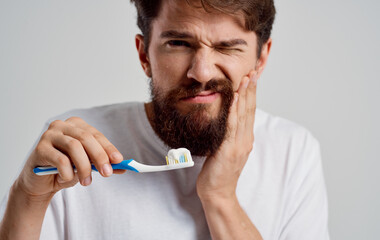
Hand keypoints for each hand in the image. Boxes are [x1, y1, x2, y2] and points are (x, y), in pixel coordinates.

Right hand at [16, 117, 124, 199]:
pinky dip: (68, 172)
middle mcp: (62, 126)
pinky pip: (60, 160)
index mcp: (76, 125)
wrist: (41, 184)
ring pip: (74, 147)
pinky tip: (67, 178)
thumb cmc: (65, 170)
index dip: (108, 148)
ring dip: (84, 167)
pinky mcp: (39, 148)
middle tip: (107, 173)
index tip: (119, 161)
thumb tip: (123, 167)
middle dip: (99, 156)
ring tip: (87, 182)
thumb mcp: (87, 166)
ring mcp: (49, 135)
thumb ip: (103, 164)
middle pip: (86, 138)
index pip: (96, 135)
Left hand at [196, 71, 256, 200]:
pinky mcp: (227, 151)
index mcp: (245, 139)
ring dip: (244, 96)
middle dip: (250, 90)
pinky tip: (234, 100)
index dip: (251, 94)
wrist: (218, 193)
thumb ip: (230, 136)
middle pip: (249, 110)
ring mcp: (238, 145)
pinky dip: (233, 112)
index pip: (249, 112)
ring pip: (242, 116)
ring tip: (246, 79)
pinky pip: (230, 128)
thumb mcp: (227, 151)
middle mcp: (244, 140)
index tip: (251, 79)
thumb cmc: (219, 173)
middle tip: (252, 72)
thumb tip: (228, 122)